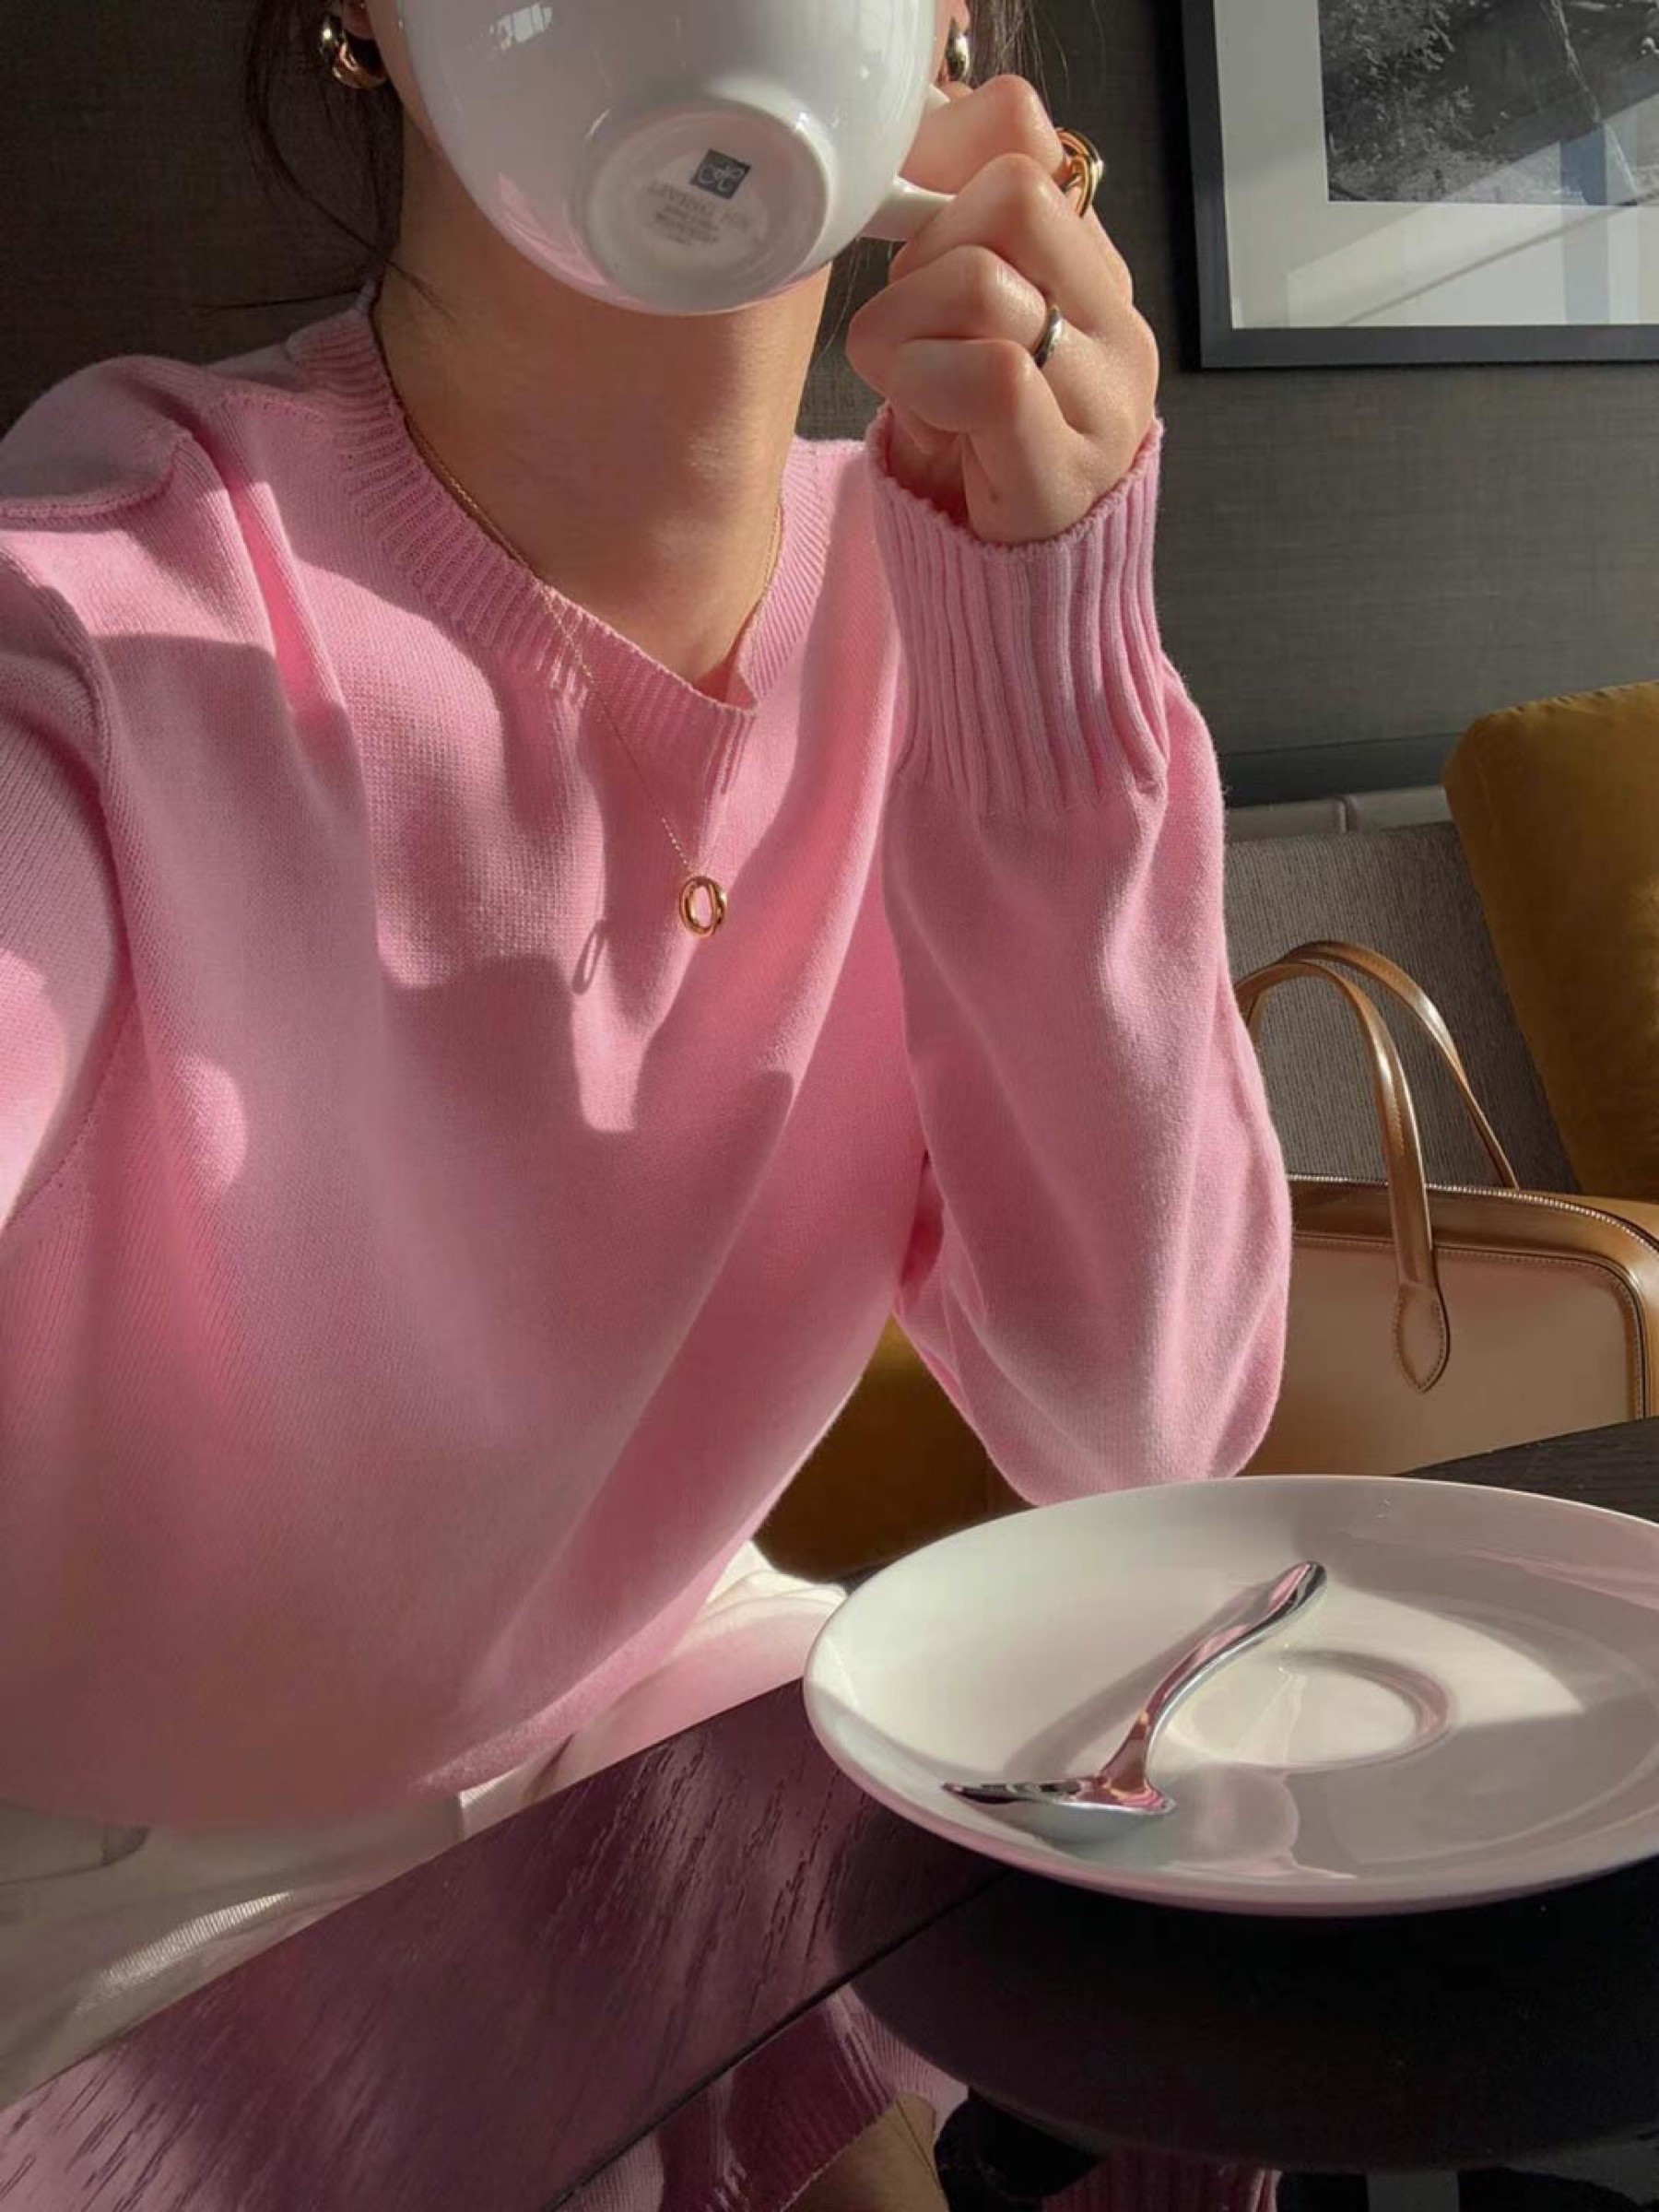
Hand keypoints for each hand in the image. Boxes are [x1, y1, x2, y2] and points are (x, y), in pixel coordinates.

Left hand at [845, 77, 1158, 545]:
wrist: (1020, 600)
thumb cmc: (975, 460)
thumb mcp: (961, 336)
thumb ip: (952, 251)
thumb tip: (898, 162)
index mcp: (1090, 274)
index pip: (1026, 134)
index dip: (939, 161)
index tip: (904, 233)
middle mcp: (1115, 323)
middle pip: (1013, 194)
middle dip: (927, 249)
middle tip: (911, 324)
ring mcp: (1104, 397)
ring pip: (987, 282)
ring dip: (908, 326)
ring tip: (910, 379)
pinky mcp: (1069, 467)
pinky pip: (994, 376)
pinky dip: (925, 383)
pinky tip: (920, 413)